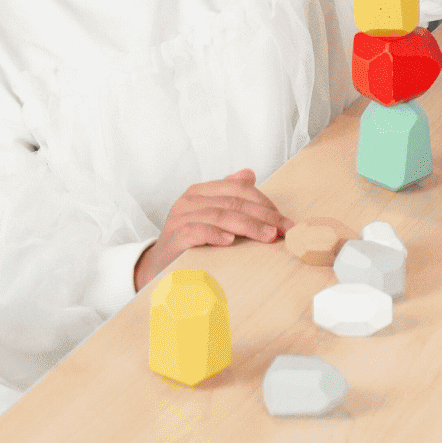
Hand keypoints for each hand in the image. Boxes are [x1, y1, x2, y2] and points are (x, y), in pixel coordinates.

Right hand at [133, 168, 294, 291]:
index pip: (239, 189)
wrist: (157, 268)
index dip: (265, 202)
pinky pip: (198, 231)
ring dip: (249, 226)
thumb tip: (250, 174)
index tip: (285, 220)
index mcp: (201, 191)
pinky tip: (231, 241)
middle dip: (264, 216)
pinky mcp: (175, 237)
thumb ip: (228, 195)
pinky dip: (216, 235)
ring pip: (221, 215)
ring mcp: (180, 217)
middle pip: (234, 202)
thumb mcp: (209, 216)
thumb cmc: (189, 242)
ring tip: (268, 236)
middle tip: (284, 230)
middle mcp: (190, 200)